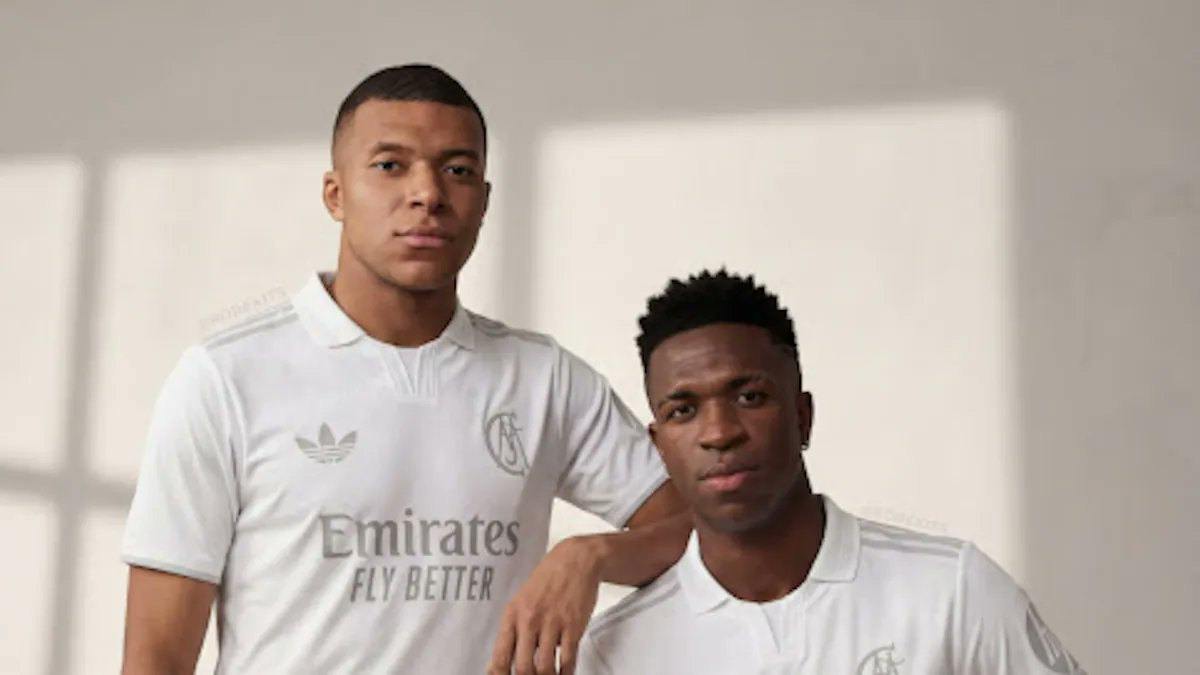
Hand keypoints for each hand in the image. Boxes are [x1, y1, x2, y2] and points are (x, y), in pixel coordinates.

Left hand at [488, 537, 601, 674]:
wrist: (576, 560)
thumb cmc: (547, 579)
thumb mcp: (521, 599)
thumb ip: (513, 628)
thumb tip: (501, 660)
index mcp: (512, 614)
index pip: (500, 656)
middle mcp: (530, 620)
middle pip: (523, 667)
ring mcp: (552, 624)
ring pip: (545, 668)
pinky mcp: (573, 626)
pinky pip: (567, 659)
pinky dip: (565, 673)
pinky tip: (564, 674)